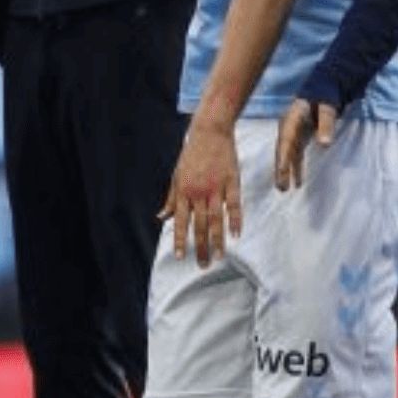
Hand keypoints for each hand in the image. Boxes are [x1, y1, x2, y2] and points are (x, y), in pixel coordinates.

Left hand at [159, 118, 242, 266]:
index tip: (180, 256)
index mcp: (183, 191)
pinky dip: (235, 220)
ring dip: (218, 240)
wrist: (209, 132)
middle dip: (201, 247)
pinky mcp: (232, 181)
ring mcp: (216, 187)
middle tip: (203, 265)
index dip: (180, 239)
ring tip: (219, 256)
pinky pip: (234, 205)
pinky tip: (236, 234)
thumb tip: (161, 217)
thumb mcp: (176, 176)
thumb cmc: (191, 155)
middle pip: (200, 225)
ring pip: (217, 219)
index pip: (180, 221)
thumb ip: (170, 199)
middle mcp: (198, 192)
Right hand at [274, 97, 337, 190]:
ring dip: (286, 171)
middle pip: (282, 150)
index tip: (282, 172)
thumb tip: (325, 144)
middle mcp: (287, 127)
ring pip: (287, 154)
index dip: (283, 157)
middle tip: (281, 188)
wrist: (324, 87)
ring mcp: (292, 132)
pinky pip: (295, 154)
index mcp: (291, 119)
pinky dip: (295, 167)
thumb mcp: (327, 108)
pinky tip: (298, 182)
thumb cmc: (325, 96)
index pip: (285, 140)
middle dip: (281, 169)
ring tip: (284, 189)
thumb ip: (326, 124)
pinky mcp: (298, 136)